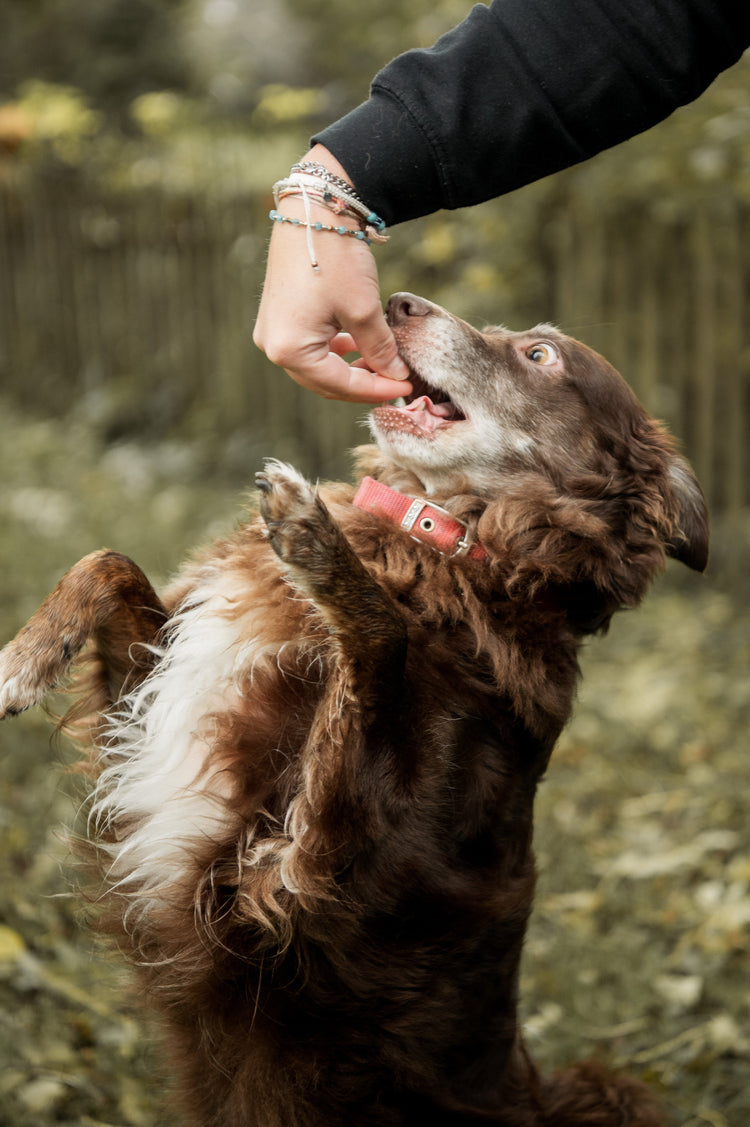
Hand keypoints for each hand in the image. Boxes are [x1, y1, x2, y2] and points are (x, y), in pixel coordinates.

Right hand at [253, 146, 411, 402]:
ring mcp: (271, 331)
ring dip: (349, 368)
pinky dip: (335, 352)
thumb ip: (380, 349)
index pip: (339, 384)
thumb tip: (395, 375)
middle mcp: (272, 345)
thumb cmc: (334, 257)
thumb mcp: (363, 309)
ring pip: (317, 366)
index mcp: (288, 348)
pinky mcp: (278, 317)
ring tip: (382, 365)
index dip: (376, 389)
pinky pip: (309, 347)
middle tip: (395, 381)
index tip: (405, 388)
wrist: (314, 208)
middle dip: (362, 383)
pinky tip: (358, 346)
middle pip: (324, 381)